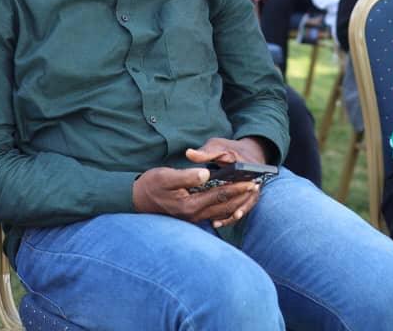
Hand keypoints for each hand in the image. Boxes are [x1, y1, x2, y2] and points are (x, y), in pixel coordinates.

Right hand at [132, 166, 258, 228]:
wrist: (136, 200)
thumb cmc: (151, 185)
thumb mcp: (166, 176)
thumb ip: (187, 176)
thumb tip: (206, 173)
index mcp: (190, 205)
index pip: (219, 195)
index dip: (236, 188)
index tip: (250, 182)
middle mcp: (193, 215)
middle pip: (224, 206)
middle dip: (241, 196)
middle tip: (256, 187)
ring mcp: (192, 218)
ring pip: (220, 212)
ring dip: (236, 203)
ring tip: (248, 194)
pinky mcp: (191, 217)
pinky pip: (213, 215)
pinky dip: (226, 209)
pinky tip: (233, 205)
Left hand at [182, 137, 270, 225]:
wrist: (247, 153)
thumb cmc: (230, 149)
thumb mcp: (218, 146)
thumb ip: (205, 152)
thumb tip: (189, 154)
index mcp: (246, 167)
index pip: (243, 178)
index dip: (236, 188)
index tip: (228, 192)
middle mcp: (252, 180)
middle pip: (246, 197)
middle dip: (234, 207)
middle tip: (219, 218)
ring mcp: (250, 190)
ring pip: (243, 205)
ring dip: (231, 215)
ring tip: (216, 223)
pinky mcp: (245, 197)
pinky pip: (239, 209)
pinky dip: (229, 217)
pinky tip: (216, 223)